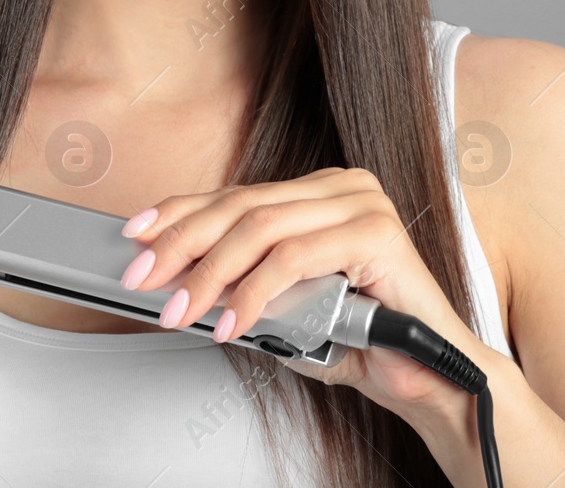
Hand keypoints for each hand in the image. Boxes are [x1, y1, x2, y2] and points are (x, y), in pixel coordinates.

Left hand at [116, 167, 491, 424]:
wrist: (429, 377)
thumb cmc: (363, 343)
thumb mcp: (285, 307)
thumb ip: (243, 283)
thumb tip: (179, 278)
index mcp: (319, 193)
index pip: (236, 194)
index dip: (180, 212)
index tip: (135, 235)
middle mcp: (341, 187)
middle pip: (241, 205)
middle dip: (181, 243)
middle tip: (143, 278)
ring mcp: (362, 203)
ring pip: (260, 228)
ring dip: (210, 274)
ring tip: (180, 309)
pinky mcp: (376, 231)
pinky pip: (293, 258)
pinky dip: (252, 293)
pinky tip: (230, 322)